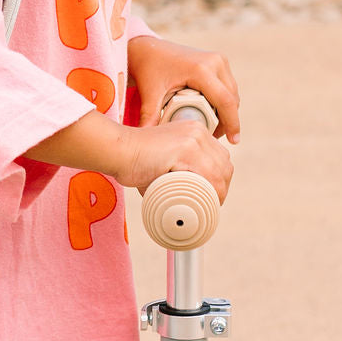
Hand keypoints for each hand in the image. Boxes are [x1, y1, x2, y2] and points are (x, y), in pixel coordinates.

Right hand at [23, 109, 232, 202]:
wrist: (117, 150)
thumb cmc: (132, 159)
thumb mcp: (162, 156)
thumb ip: (175, 167)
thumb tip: (180, 192)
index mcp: (195, 131)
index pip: (220, 157)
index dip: (220, 178)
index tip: (212, 195)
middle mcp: (197, 132)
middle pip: (224, 164)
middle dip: (222, 188)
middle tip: (211, 206)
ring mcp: (192, 140)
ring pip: (218, 173)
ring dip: (218, 194)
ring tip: (208, 209)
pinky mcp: (184, 151)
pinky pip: (206, 177)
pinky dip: (209, 194)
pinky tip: (205, 204)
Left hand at [128, 36, 240, 144]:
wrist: (149, 50)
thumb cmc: (149, 72)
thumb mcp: (150, 96)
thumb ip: (150, 119)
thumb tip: (148, 144)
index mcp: (201, 69)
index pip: (225, 101)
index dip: (232, 123)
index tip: (234, 141)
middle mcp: (215, 62)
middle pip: (231, 98)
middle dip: (228, 121)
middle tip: (215, 140)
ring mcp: (219, 60)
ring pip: (232, 93)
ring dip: (227, 112)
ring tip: (214, 130)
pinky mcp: (219, 62)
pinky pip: (227, 87)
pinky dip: (224, 103)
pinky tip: (215, 117)